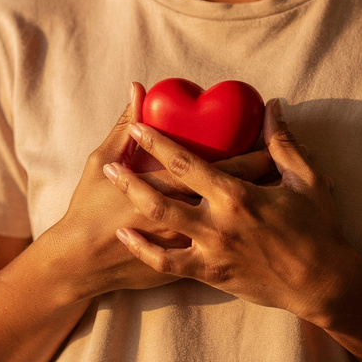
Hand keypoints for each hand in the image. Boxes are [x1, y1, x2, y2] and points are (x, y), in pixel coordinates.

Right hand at [49, 83, 277, 296]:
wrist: (79, 264)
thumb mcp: (102, 161)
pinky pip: (226, 250)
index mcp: (166, 187)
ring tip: (281, 189)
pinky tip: (258, 226)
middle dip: (263, 176)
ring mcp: (188, 247)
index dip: (249, 152)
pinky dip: (245, 237)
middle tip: (282, 158)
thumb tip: (138, 90)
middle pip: (235, 193)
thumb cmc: (89, 210)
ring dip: (261, 207)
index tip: (266, 136)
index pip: (220, 166)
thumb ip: (123, 127)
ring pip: (238, 224)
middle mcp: (184, 218)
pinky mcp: (188, 270)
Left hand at [104, 100, 355, 321]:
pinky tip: (128, 236)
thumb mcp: (306, 180)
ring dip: (132, 207)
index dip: (158, 143)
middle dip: (131, 176)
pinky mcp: (210, 273)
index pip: (187, 163)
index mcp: (238, 195)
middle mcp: (218, 223)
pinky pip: (168, 263)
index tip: (138, 124)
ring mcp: (211, 250)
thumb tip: (272, 109)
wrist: (321, 283)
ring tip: (112, 193)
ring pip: (160, 227)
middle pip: (162, 195)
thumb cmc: (318, 228)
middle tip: (111, 161)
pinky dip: (144, 250)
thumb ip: (284, 143)